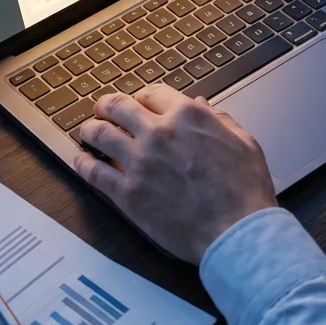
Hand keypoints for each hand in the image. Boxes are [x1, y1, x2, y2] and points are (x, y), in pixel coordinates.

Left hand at [72, 85, 276, 263]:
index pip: (152, 94)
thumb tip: (200, 106)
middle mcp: (159, 133)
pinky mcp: (128, 193)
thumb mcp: (243, 141)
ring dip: (89, 130)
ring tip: (86, 132)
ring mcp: (139, 163)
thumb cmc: (244, 189)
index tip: (137, 103)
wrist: (236, 230)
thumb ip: (218, 119)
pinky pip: (94, 172)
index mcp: (187, 116)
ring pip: (99, 134)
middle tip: (101, 110)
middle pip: (118, 107)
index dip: (142, 97)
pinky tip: (81, 160)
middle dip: (106, 106)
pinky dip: (83, 163)